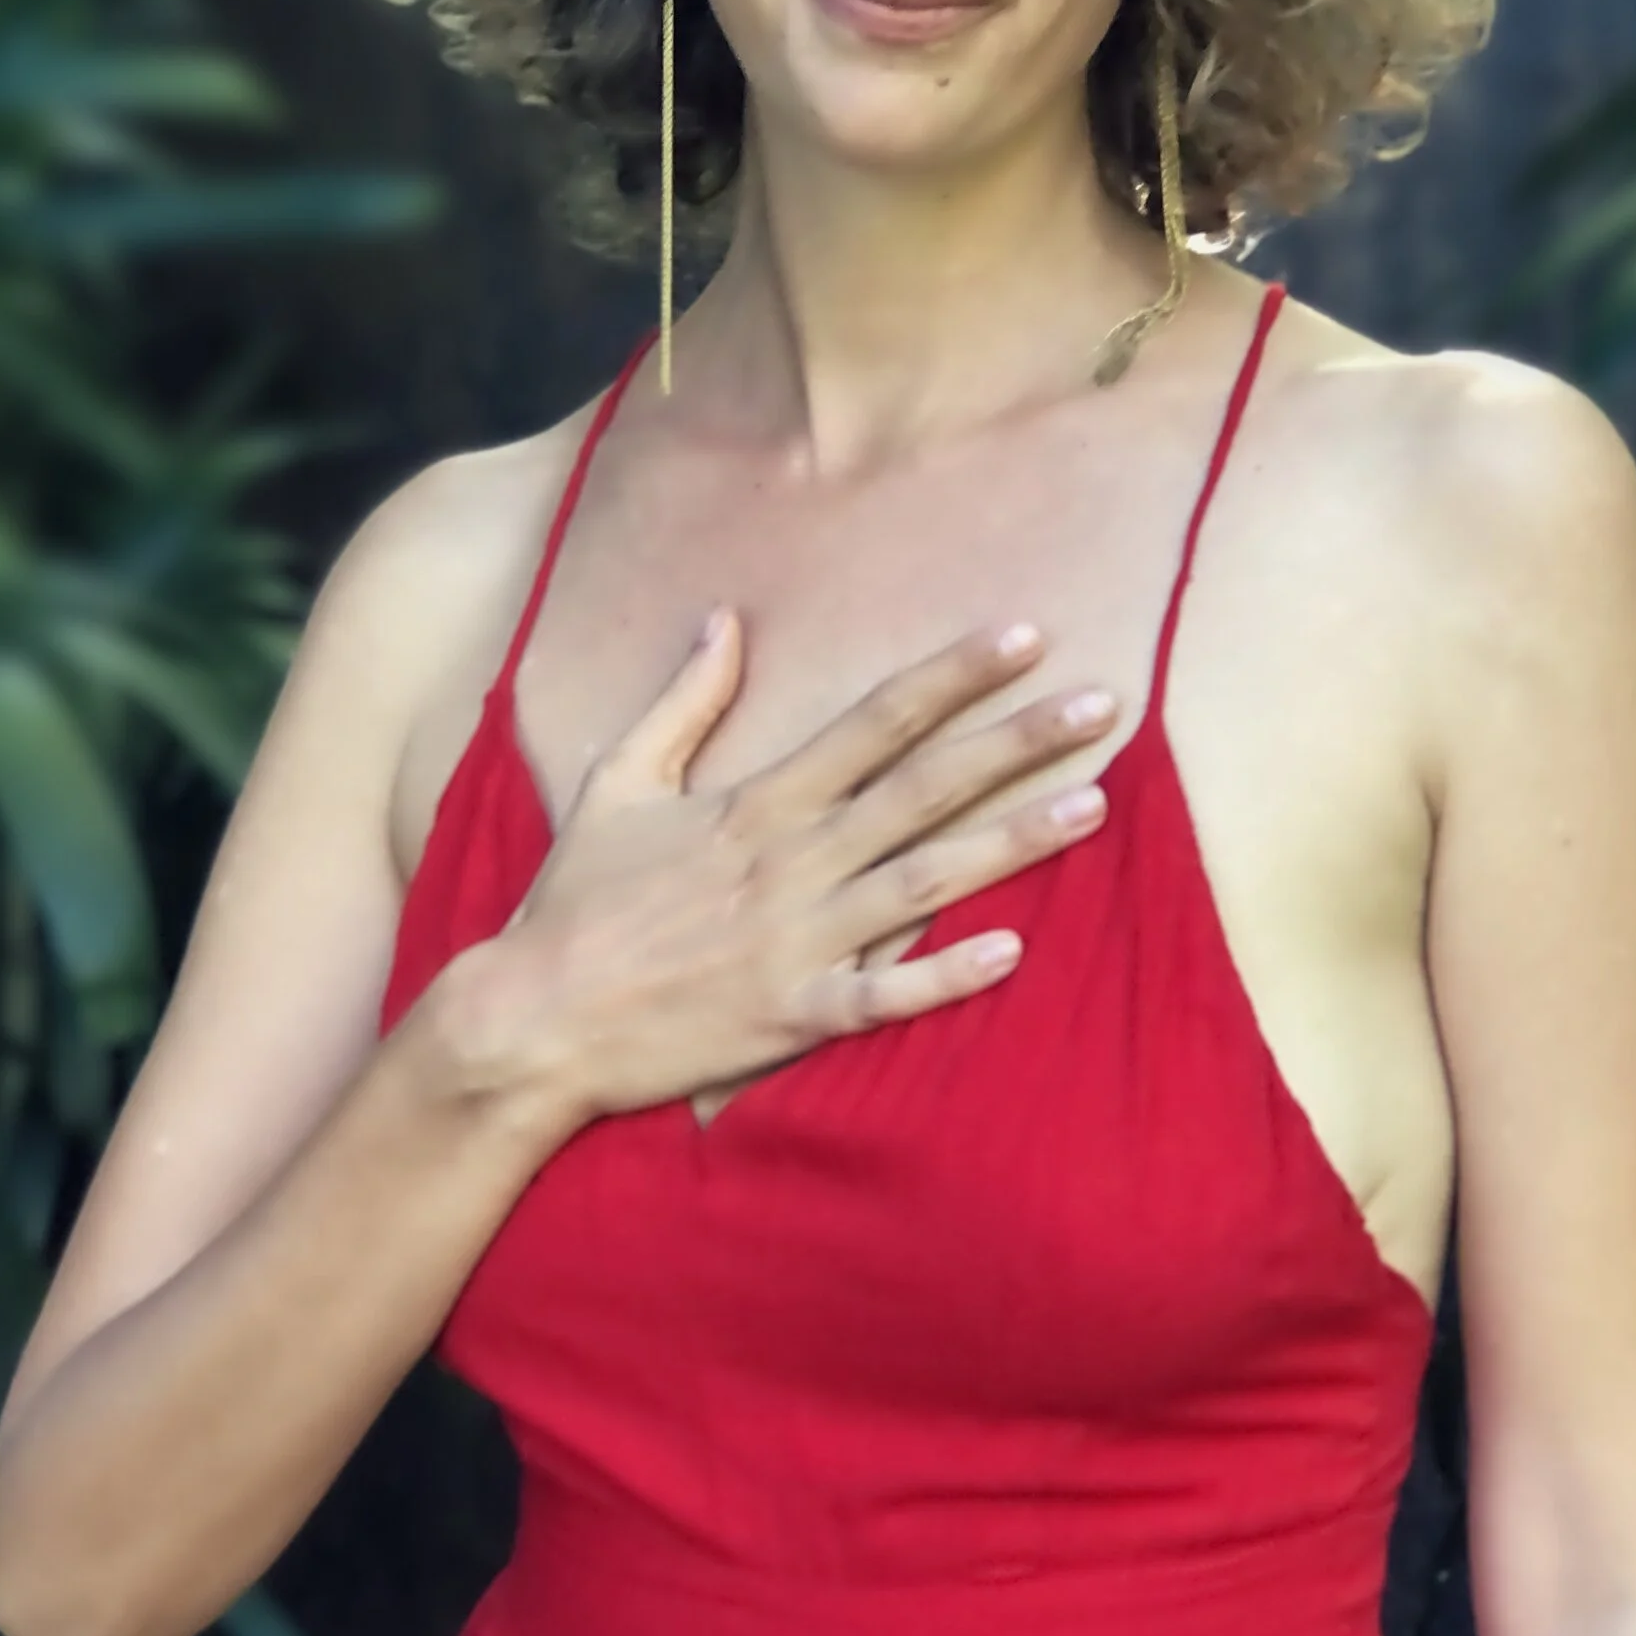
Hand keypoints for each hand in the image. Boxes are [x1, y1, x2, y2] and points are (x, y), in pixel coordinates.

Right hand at [438, 611, 1116, 1138]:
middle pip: (924, 786)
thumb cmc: (576, 900)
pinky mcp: (790, 1015)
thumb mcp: (619, 781)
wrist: (532, 1017)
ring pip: (926, 880)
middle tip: (1103, 703)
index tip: (1025, 635)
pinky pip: (883, 996)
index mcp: (757, 801)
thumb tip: (723, 618)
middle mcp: (791, 860)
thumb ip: (683, 702)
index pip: (876, 719)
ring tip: (1094, 806)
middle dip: (1017, 741)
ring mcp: (796, 940)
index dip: (954, 674)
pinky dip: (945, 976)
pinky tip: (1012, 951)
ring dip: (1013, 841)